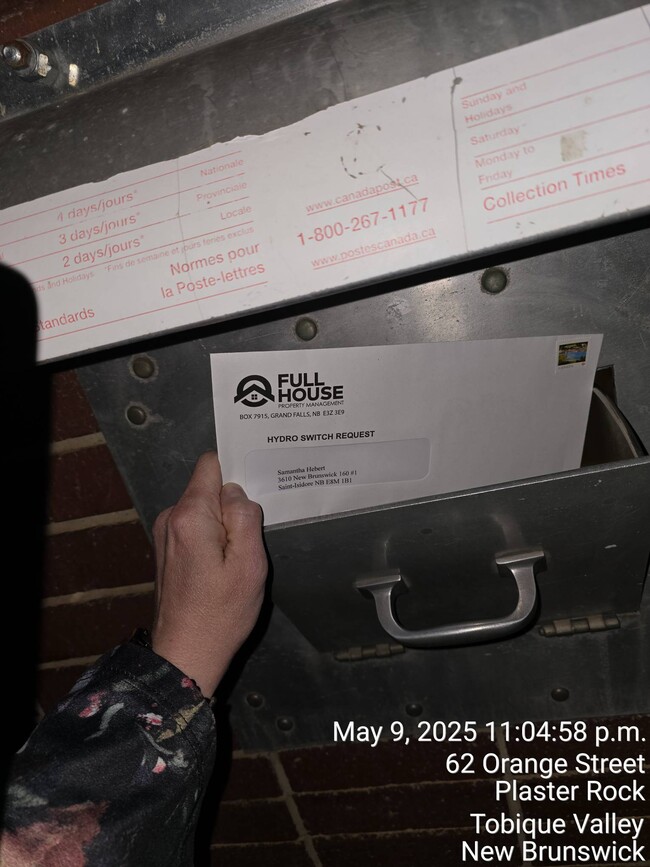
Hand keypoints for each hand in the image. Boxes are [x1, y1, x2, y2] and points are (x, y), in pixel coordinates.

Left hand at [151, 452, 267, 696]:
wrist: (185, 655)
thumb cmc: (221, 613)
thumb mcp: (249, 563)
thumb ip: (244, 517)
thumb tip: (237, 493)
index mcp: (190, 515)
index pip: (211, 464)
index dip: (237, 469)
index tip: (259, 484)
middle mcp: (171, 518)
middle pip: (210, 489)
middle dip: (234, 505)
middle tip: (254, 535)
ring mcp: (165, 535)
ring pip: (205, 510)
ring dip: (225, 525)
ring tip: (241, 557)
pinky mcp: (168, 551)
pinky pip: (196, 528)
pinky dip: (213, 539)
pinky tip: (225, 566)